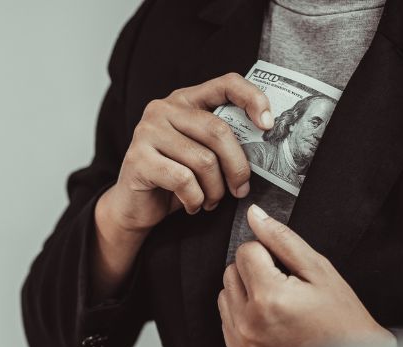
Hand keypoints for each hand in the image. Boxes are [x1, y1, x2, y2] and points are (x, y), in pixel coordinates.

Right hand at [99, 72, 273, 233]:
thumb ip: (224, 140)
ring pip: (203, 160)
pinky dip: (195, 199)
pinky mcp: (138, 159)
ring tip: (211, 200)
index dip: (253, 98)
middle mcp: (163, 109)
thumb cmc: (174, 179)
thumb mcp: (202, 152)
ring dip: (215, 189)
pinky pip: (183, 180)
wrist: (133, 207)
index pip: (226, 83)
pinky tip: (192, 205)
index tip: (269, 125)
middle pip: (218, 131)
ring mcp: (147, 132)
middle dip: (237, 166)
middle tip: (241, 188)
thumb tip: (265, 142)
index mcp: (185, 99)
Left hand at [217, 205, 395, 346]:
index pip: (245, 251)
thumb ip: (282, 239)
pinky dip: (244, 320)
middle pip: (231, 273)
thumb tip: (255, 216)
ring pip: (225, 298)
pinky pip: (227, 326)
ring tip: (279, 307)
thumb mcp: (319, 270)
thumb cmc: (342, 320)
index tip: (285, 269)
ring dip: (246, 295)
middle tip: (285, 287)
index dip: (267, 254)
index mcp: (269, 297)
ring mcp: (242, 346)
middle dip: (254, 273)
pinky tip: (272, 325)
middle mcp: (249, 323)